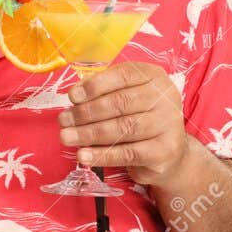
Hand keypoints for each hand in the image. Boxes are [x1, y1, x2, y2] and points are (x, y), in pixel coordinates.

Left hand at [57, 61, 191, 186]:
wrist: (167, 152)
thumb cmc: (138, 118)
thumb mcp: (124, 97)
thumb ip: (102, 91)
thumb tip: (75, 95)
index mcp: (153, 76)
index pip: (123, 76)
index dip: (95, 86)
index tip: (72, 97)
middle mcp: (164, 97)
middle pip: (121, 103)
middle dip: (87, 112)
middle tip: (63, 120)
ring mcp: (168, 124)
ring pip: (123, 128)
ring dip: (89, 134)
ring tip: (67, 137)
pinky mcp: (165, 150)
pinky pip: (129, 153)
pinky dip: (103, 155)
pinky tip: (84, 156)